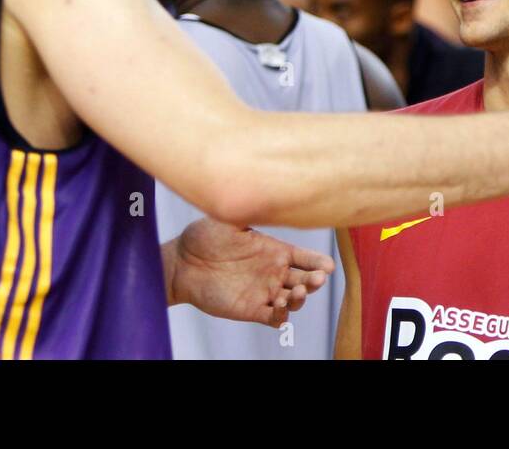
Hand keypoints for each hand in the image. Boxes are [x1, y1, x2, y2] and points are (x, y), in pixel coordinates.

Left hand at [165, 217, 334, 327]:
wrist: (180, 262)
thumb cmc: (204, 237)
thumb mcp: (230, 218)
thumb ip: (252, 208)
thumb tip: (270, 191)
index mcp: (275, 250)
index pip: (306, 257)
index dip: (320, 262)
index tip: (328, 265)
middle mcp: (274, 272)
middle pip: (307, 280)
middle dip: (316, 280)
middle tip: (317, 278)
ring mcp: (263, 292)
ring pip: (294, 301)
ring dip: (301, 299)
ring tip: (296, 293)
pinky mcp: (250, 309)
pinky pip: (274, 319)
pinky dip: (281, 316)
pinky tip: (278, 307)